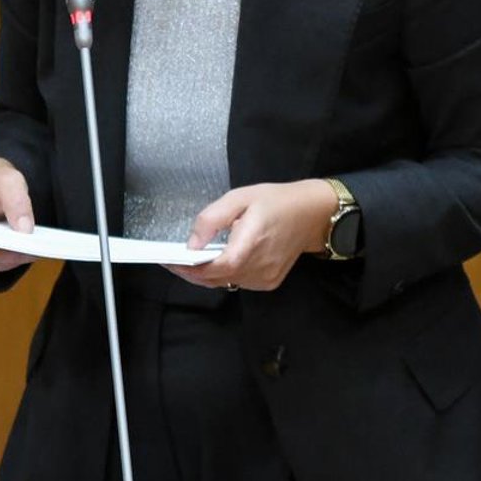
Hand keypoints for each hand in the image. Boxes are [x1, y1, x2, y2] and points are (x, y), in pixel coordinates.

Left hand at [171, 180, 337, 292]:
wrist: (311, 215)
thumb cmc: (275, 201)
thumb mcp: (239, 198)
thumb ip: (212, 219)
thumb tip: (191, 244)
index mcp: (250, 243)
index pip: (214, 268)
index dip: (189, 268)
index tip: (169, 261)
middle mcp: (258, 267)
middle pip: (216, 279)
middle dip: (191, 272)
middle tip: (173, 260)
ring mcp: (265, 278)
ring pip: (225, 283)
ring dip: (206, 274)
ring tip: (192, 260)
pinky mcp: (269, 283)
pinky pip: (238, 283)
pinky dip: (224, 275)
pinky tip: (218, 262)